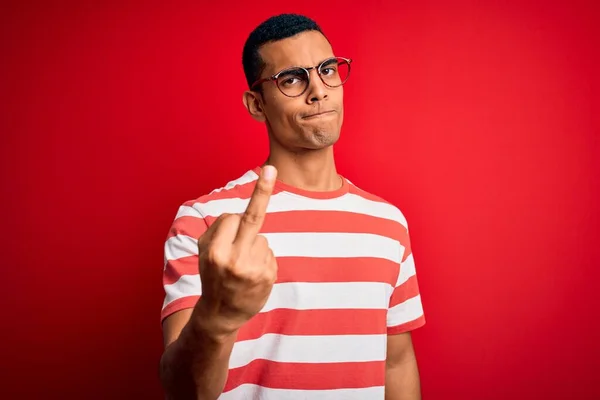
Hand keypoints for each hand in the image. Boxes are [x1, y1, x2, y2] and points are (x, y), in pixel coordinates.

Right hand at [195, 165, 277, 336]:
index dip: (231, 223)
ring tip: (241, 268)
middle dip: (261, 191)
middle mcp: (234, 259)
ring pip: (261, 238)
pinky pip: (269, 253)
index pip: (232, 218)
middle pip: (251, 218)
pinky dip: (262, 259)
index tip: (259, 177)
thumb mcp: (205, 253)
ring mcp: (253, 269)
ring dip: (253, 247)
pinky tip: (251, 276)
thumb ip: (219, 231)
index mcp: (215, 251)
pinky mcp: (268, 277)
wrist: (221, 314)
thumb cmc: (213, 276)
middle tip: (270, 168)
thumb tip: (242, 212)